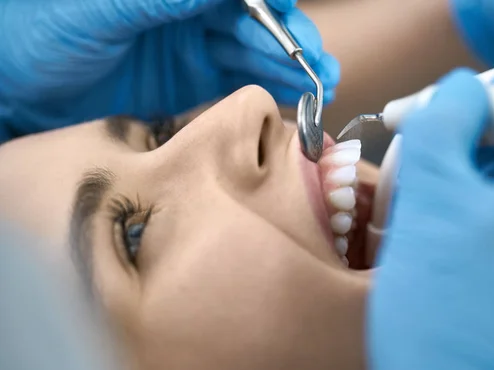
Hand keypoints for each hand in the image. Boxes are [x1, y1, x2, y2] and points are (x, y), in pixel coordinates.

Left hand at [0, 0, 338, 136]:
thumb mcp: (101, 10)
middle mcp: (187, 11)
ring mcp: (190, 46)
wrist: (15, 86)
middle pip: (253, 20)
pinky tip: (288, 95)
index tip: (295, 26)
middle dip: (291, 41)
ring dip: (287, 67)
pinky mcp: (187, 82)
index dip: (271, 7)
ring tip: (320, 86)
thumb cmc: (40, 31)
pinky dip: (263, 87)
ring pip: (251, 52)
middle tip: (320, 68)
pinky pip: (234, 81)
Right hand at [368, 69, 493, 369]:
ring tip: (429, 227)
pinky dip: (482, 231)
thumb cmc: (449, 317)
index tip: (446, 121)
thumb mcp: (431, 196)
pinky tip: (447, 256)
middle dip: (472, 156)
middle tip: (427, 176)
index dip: (484, 107)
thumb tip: (459, 93)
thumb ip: (443, 123)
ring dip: (470, 196)